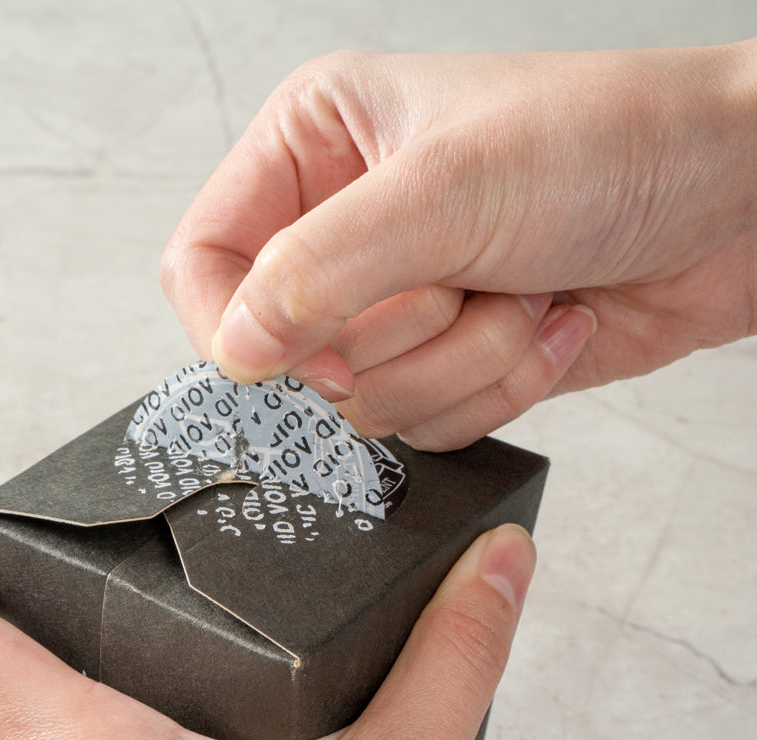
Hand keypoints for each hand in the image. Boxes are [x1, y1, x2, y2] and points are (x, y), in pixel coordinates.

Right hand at [161, 43, 756, 449]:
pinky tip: (543, 320)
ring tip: (519, 289)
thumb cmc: (611, 144)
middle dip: (396, 333)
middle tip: (461, 277)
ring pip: (365, 401)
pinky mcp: (447, 361)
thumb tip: (235, 348)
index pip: (205, 261)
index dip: (236, 323)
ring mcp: (398, 305)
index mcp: (315, 151)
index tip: (301, 347)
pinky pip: (426, 426)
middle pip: (291, 350)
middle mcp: (344, 232)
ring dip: (460, 360)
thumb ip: (320, 269)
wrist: (736, 200)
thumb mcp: (448, 188)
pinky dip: (496, 386)